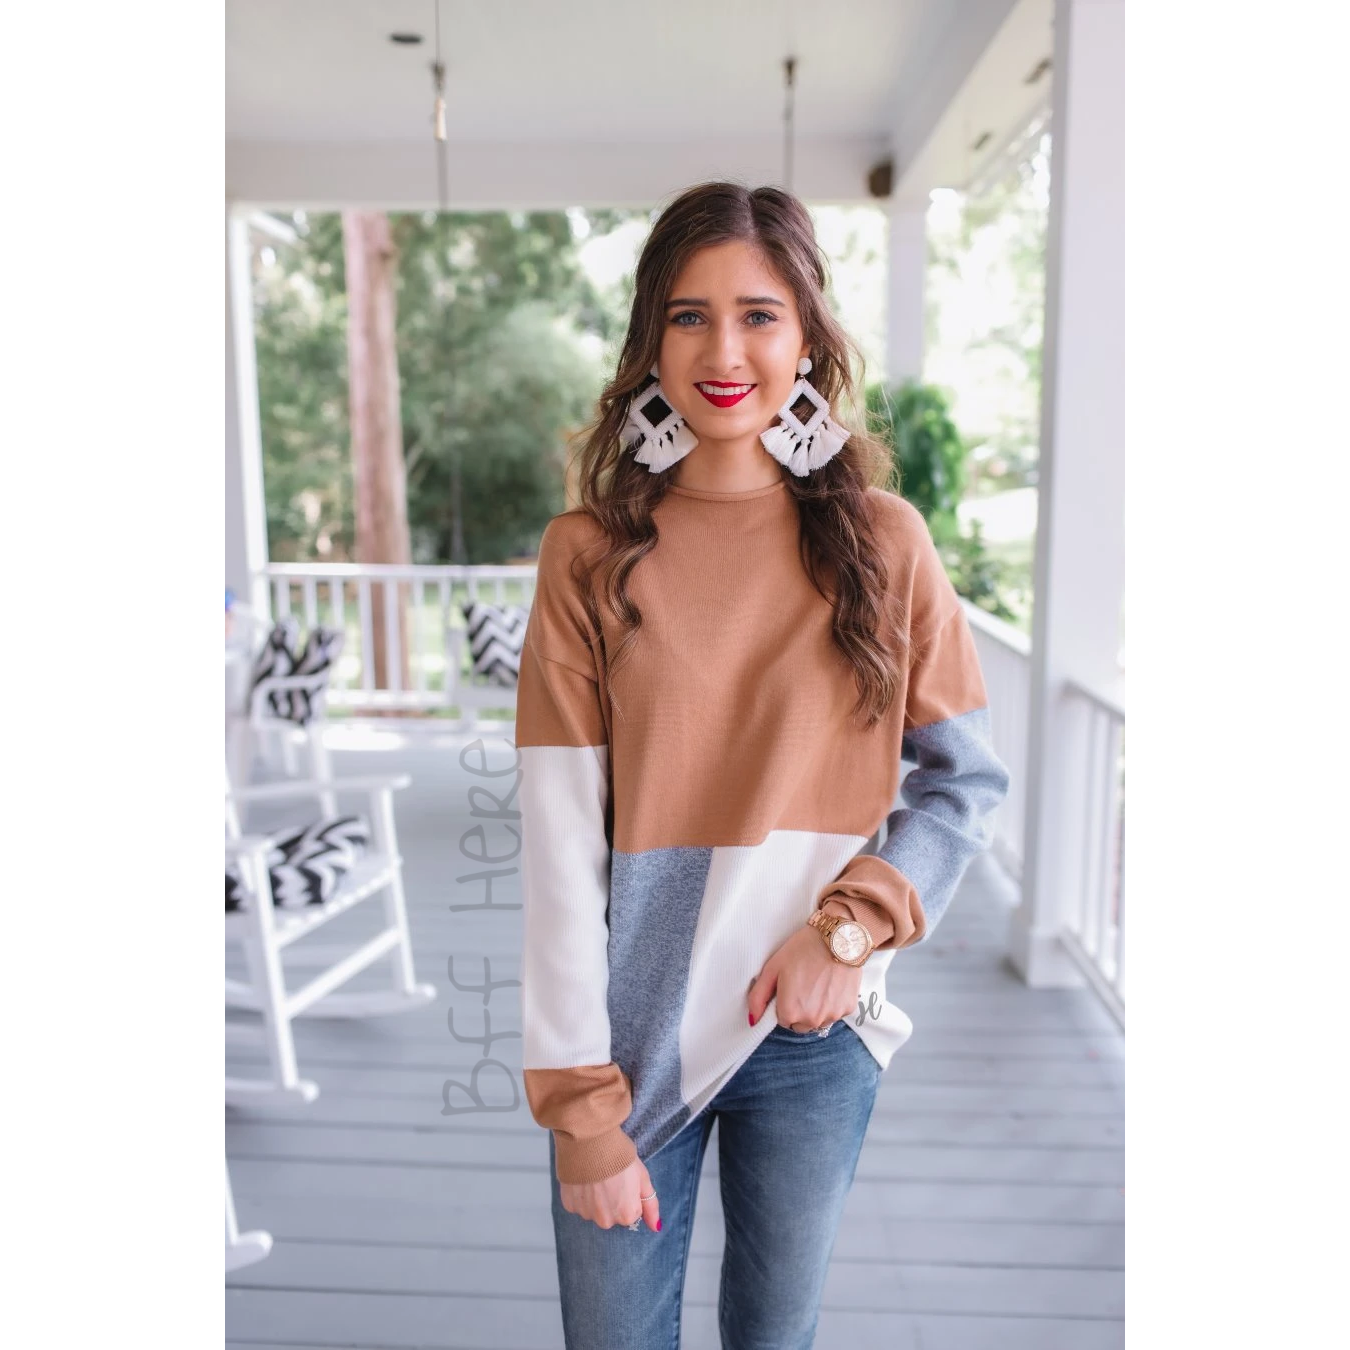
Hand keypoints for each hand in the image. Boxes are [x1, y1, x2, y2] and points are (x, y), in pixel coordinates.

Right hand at [558, 1156, 661, 1232]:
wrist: (591, 1141)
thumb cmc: (619, 1157)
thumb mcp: (642, 1177)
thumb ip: (650, 1205)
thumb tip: (657, 1227)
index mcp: (627, 1215)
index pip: (631, 1211)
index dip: (629, 1194)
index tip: (624, 1180)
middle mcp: (606, 1221)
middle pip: (612, 1214)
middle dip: (612, 1200)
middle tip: (610, 1178)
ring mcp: (586, 1214)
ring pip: (594, 1210)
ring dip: (595, 1198)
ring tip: (596, 1177)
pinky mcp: (569, 1206)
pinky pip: (578, 1205)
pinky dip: (581, 1194)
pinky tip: (583, 1179)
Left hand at [747, 907, 863, 1031]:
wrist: (837, 937)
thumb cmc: (802, 949)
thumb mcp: (772, 968)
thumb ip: (758, 997)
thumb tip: (752, 1020)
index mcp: (790, 1012)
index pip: (782, 1020)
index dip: (784, 1003)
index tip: (789, 987)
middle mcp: (812, 1019)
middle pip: (800, 1025)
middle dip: (799, 1010)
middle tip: (803, 985)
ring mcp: (832, 1015)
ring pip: (819, 1021)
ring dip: (816, 1009)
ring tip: (818, 983)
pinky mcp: (848, 1008)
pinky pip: (835, 1013)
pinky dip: (832, 1003)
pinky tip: (831, 983)